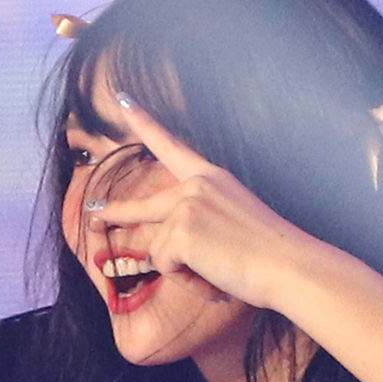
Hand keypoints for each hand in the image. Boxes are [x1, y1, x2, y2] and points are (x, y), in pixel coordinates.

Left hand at [90, 98, 318, 309]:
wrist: (288, 265)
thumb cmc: (271, 255)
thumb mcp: (235, 223)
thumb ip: (204, 221)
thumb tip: (170, 246)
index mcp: (213, 178)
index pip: (172, 146)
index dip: (144, 122)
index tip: (123, 100)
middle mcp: (196, 185)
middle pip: (145, 205)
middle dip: (117, 211)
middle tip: (94, 210)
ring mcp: (186, 206)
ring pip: (161, 250)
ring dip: (186, 272)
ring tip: (219, 275)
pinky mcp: (180, 232)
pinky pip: (166, 266)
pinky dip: (188, 281)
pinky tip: (214, 279)